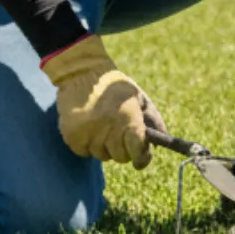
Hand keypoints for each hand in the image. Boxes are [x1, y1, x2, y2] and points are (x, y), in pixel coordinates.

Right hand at [41, 34, 159, 164]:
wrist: (82, 74)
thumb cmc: (114, 87)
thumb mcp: (138, 97)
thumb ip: (152, 118)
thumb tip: (162, 140)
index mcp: (128, 117)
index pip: (138, 150)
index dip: (142, 158)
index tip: (140, 159)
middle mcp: (109, 128)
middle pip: (121, 157)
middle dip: (123, 149)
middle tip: (119, 134)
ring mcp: (89, 134)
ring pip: (102, 156)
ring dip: (105, 146)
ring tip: (101, 125)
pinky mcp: (72, 137)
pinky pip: (85, 152)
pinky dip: (88, 144)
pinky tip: (88, 127)